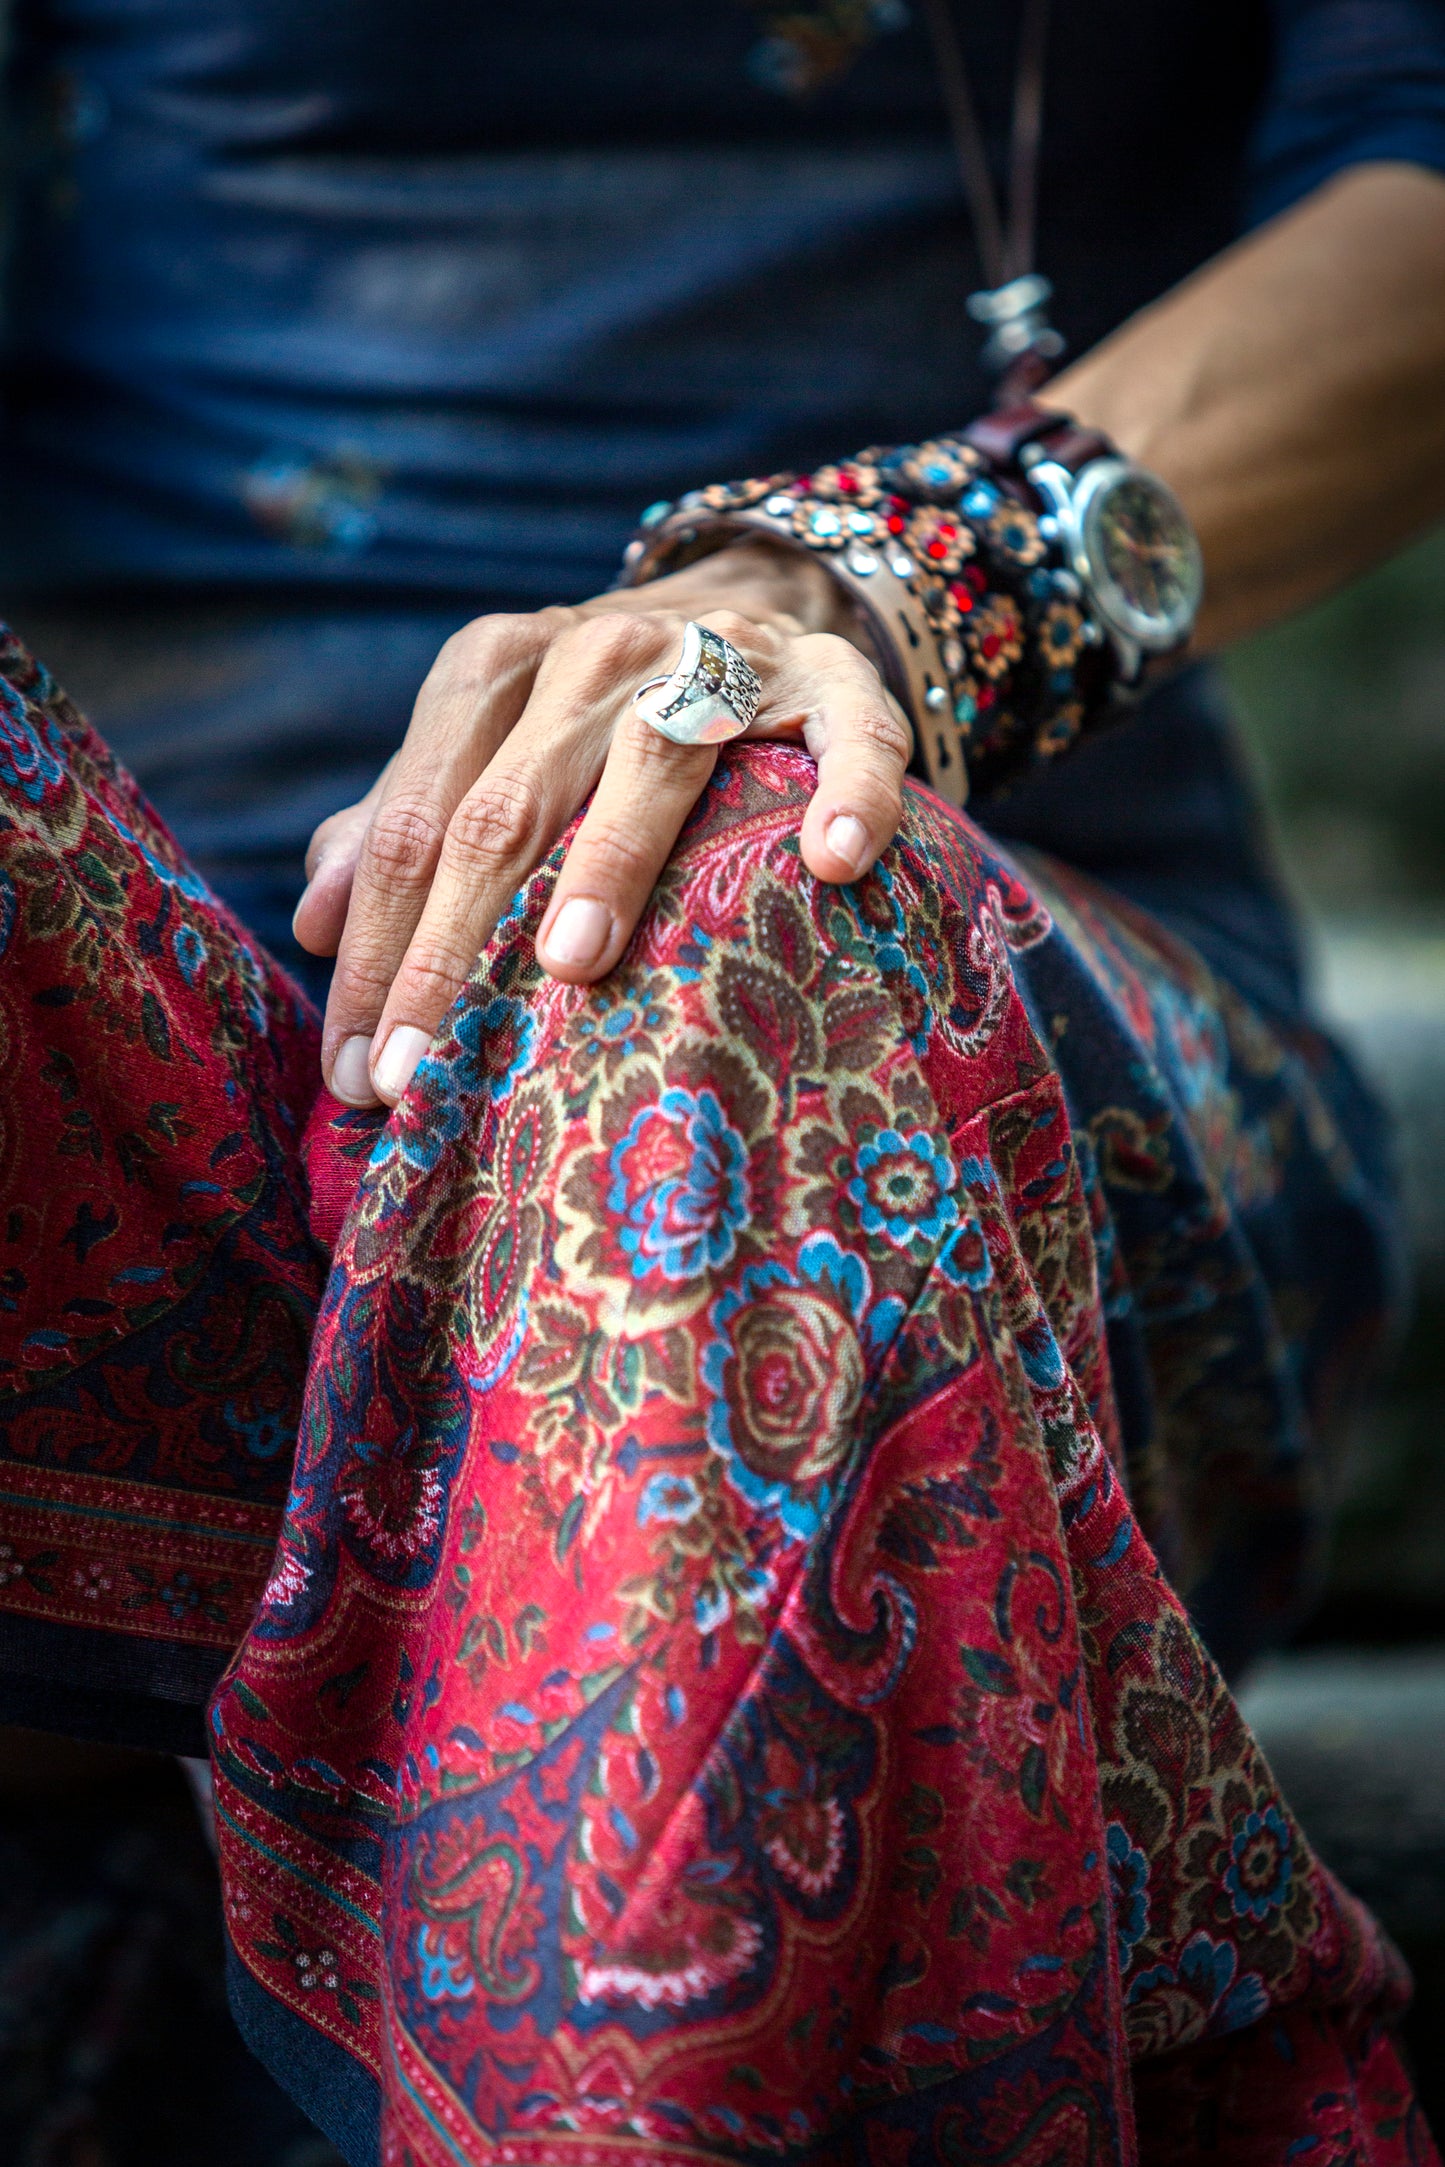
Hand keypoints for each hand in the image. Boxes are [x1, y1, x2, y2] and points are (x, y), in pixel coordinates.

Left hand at [295, 541, 911, 1107]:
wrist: (745, 609)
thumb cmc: (593, 723)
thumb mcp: (486, 755)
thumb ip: (399, 827)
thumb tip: (317, 922)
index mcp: (496, 668)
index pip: (417, 821)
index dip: (380, 947)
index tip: (360, 1069)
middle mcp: (597, 652)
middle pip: (508, 807)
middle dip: (454, 944)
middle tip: (426, 1071)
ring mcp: (720, 659)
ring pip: (657, 757)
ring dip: (613, 857)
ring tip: (571, 962)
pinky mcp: (833, 680)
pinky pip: (851, 732)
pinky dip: (847, 789)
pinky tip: (833, 862)